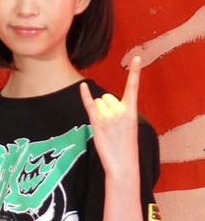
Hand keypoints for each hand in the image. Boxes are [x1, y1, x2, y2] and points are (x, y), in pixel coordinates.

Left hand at [79, 56, 140, 179]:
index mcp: (132, 110)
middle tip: (111, 125)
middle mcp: (121, 110)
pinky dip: (85, 95)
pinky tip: (82, 86)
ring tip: (105, 128)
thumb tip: (102, 102)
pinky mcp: (97, 122)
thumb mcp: (128, 126)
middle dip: (105, 107)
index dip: (135, 71)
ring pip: (97, 102)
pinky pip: (89, 104)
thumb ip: (119, 111)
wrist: (124, 164)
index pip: (133, 87)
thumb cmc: (125, 146)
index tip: (137, 57)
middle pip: (106, 97)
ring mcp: (109, 116)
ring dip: (98, 112)